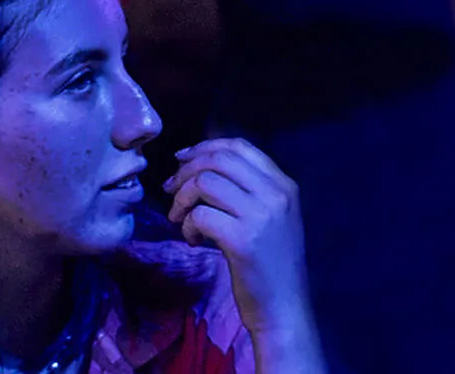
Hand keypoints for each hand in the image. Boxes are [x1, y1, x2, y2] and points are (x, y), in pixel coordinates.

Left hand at [166, 139, 314, 344]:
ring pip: (205, 182)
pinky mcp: (243, 240)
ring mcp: (261, 216)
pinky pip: (200, 215)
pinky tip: (192, 241)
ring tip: (179, 219)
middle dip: (186, 170)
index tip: (182, 160)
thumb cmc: (271, 265)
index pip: (239, 146)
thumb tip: (201, 162)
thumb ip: (248, 189)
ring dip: (182, 198)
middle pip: (219, 159)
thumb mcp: (270, 218)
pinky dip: (187, 225)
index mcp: (284, 185)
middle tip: (170, 190)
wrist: (284, 309)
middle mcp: (277, 194)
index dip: (204, 147)